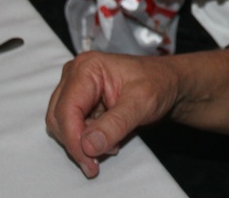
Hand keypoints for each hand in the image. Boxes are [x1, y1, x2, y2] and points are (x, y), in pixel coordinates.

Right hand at [46, 51, 178, 177]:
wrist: (169, 83)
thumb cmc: (158, 83)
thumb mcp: (142, 102)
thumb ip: (116, 124)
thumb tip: (88, 145)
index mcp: (87, 67)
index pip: (66, 110)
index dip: (74, 139)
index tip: (90, 160)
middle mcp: (76, 75)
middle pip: (59, 118)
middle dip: (78, 142)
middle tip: (102, 156)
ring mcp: (76, 88)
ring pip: (63, 125)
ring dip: (84, 142)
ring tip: (112, 143)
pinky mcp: (81, 101)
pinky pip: (73, 127)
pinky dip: (88, 139)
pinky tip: (110, 138)